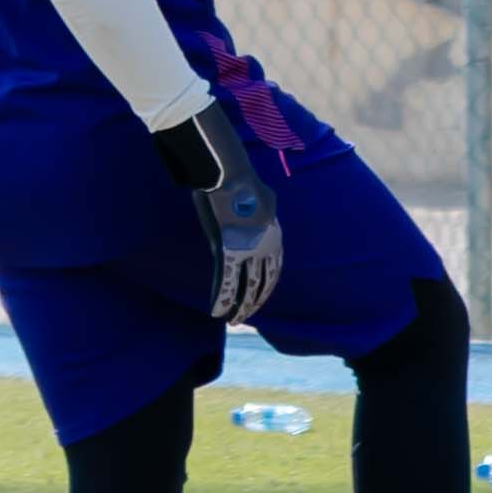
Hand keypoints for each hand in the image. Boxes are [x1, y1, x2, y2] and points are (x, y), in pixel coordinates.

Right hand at [155, 105, 283, 322]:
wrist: (230, 173)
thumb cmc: (242, 179)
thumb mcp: (261, 194)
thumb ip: (263, 204)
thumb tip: (262, 198)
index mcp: (274, 234)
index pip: (274, 268)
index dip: (267, 286)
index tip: (260, 298)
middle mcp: (265, 245)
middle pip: (262, 282)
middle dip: (254, 302)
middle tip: (245, 317)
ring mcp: (247, 248)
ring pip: (245, 286)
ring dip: (238, 306)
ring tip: (232, 320)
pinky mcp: (227, 249)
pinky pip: (225, 281)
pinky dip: (221, 299)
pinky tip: (216, 311)